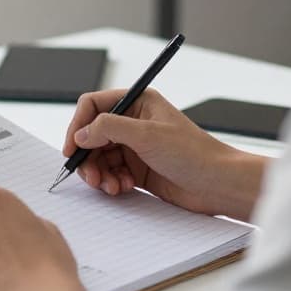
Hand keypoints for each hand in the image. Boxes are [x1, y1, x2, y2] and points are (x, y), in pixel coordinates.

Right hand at [64, 88, 265, 220]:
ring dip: (99, 173)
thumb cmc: (194, 154)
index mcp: (137, 102)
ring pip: (99, 157)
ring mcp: (135, 146)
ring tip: (111, 186)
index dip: (78, 126)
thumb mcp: (147, 135)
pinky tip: (123, 188)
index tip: (72, 148)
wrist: (218, 184)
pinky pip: (111, 172)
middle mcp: (133, 122)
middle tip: (91, 177)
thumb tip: (81, 133)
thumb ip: (109, 128)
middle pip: (92, 135)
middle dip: (88, 157)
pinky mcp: (138, 168)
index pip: (93, 106)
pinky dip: (111, 182)